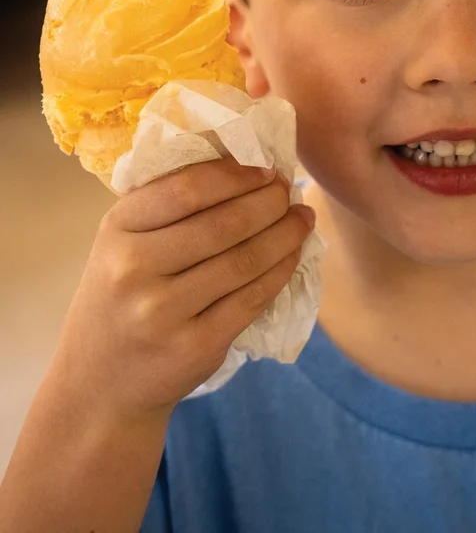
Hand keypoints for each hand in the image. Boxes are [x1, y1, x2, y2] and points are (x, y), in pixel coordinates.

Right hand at [50, 157, 313, 418]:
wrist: (101, 383)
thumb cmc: (121, 295)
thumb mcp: (123, 241)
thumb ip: (168, 206)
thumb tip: (245, 165)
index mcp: (117, 228)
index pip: (187, 189)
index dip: (236, 176)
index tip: (267, 170)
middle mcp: (134, 269)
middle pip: (223, 224)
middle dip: (269, 202)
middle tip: (291, 191)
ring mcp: (163, 312)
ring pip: (244, 261)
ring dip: (285, 234)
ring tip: (302, 218)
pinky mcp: (195, 347)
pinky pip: (252, 299)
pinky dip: (280, 272)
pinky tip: (293, 256)